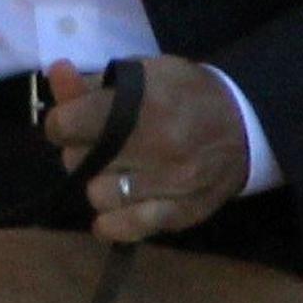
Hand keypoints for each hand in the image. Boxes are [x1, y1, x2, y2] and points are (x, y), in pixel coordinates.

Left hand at [44, 57, 247, 243]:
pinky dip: (112, 222)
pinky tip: (116, 208)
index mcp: (145, 102)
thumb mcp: (144, 74)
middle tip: (102, 145)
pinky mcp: (180, 212)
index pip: (68, 124)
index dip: (61, 123)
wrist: (246, 124)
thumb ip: (94, 83)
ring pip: (97, 195)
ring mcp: (170, 183)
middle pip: (78, 161)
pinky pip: (126, 228)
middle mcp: (158, 144)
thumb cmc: (186, 94)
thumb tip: (56, 75)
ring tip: (117, 172)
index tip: (71, 123)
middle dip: (82, 152)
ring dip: (99, 184)